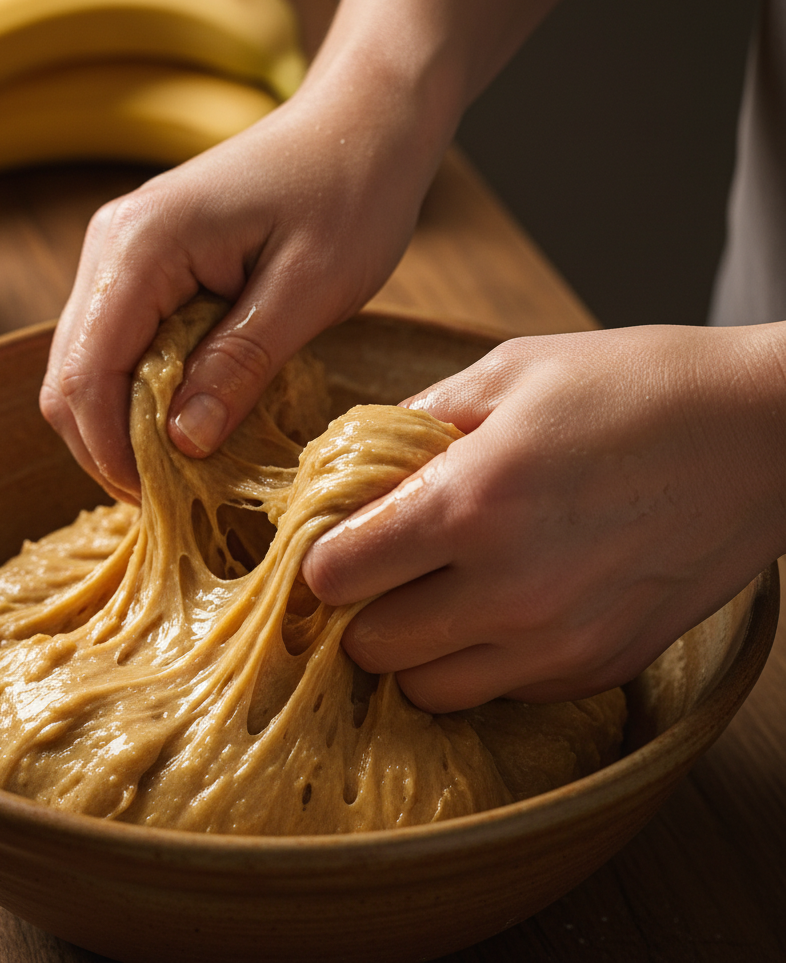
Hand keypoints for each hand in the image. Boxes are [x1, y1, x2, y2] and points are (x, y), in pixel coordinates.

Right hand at [40, 79, 444, 500]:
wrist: (361, 122)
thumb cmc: (349, 192)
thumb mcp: (307, 291)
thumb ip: (238, 365)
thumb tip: (181, 443)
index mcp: (141, 248)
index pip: (86, 374)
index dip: (110, 453)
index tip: (160, 503)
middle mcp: (112, 249)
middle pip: (71, 379)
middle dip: (112, 448)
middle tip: (177, 496)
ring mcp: (123, 256)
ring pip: (92, 368)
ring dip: (129, 426)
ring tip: (190, 466)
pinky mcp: (147, 268)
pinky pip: (124, 350)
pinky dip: (148, 397)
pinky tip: (195, 419)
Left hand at [302, 324, 785, 710]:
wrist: (764, 432)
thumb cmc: (636, 387)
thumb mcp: (508, 373)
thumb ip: (412, 423)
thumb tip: (352, 465)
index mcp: (469, 503)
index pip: (335, 574)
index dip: (324, 557)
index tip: (336, 543)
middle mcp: (507, 590)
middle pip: (370, 648)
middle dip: (361, 609)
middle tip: (383, 570)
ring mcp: (557, 642)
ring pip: (427, 691)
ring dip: (413, 649)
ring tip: (436, 595)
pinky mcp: (598, 668)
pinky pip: (499, 693)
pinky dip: (479, 662)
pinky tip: (502, 607)